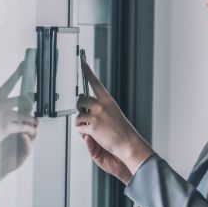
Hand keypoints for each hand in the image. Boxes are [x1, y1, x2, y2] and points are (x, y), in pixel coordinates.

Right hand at [0, 61, 36, 173]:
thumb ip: (2, 106)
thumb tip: (16, 105)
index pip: (9, 82)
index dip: (19, 72)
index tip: (26, 63)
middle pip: (23, 98)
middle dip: (32, 102)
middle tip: (37, 102)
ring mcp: (3, 114)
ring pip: (27, 113)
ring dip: (33, 119)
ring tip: (35, 122)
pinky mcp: (6, 126)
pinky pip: (24, 126)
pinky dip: (30, 128)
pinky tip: (31, 130)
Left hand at [75, 61, 153, 175]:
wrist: (129, 144)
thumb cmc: (123, 132)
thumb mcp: (114, 114)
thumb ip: (102, 109)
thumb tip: (88, 109)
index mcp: (108, 101)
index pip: (95, 83)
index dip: (87, 71)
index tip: (82, 62)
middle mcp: (101, 106)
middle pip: (81, 100)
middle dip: (80, 107)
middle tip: (85, 114)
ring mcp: (96, 116)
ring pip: (78, 115)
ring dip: (81, 122)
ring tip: (91, 128)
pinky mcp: (92, 127)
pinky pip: (79, 127)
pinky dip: (82, 132)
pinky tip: (91, 134)